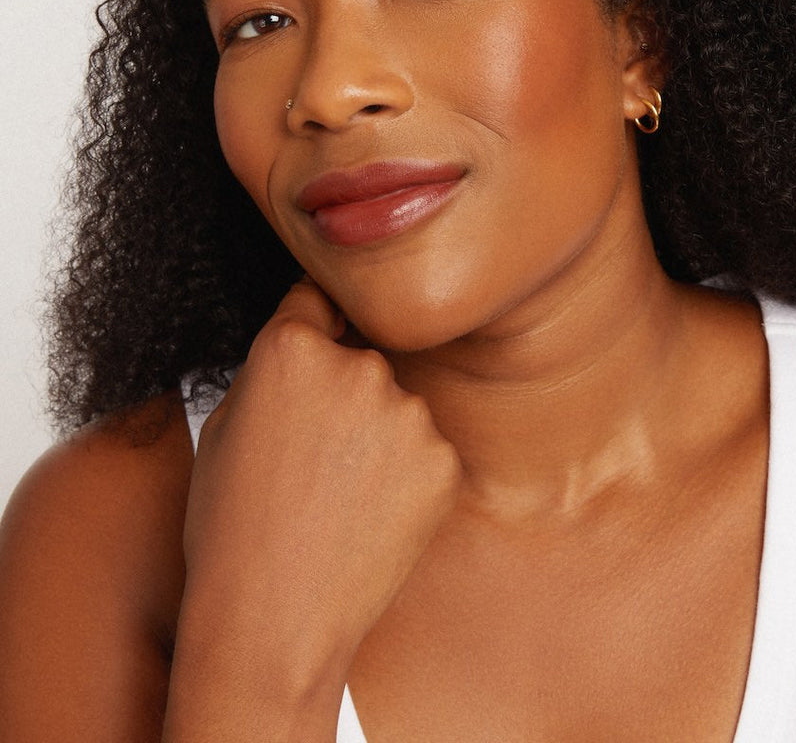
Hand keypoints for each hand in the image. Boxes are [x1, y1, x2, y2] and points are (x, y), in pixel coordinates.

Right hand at [165, 279, 460, 738]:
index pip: (317, 300)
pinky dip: (406, 475)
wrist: (271, 624)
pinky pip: (425, 450)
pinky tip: (370, 515)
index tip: (321, 340)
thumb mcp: (224, 426)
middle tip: (314, 459)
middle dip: (344, 392)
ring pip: (396, 406)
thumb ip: (273, 368)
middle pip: (361, 357)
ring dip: (378, 435)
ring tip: (338, 496)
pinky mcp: (443, 460)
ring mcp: (409, 414)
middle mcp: (359, 366)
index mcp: (291, 349)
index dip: (316, 326)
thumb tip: (312, 336)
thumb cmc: (231, 527)